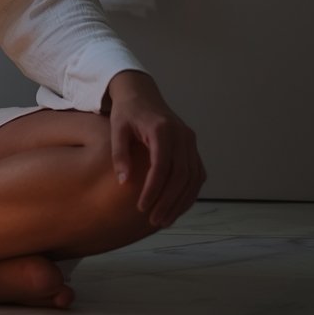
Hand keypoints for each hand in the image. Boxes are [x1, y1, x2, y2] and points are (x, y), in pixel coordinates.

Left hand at [105, 70, 205, 227]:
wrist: (140, 93)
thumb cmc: (126, 112)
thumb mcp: (116, 129)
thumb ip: (120, 154)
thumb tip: (124, 182)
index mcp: (162, 129)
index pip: (162, 166)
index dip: (154, 189)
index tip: (142, 207)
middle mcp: (182, 135)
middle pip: (181, 176)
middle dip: (168, 201)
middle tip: (154, 221)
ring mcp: (190, 141)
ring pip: (193, 178)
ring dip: (181, 202)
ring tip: (165, 220)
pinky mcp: (192, 147)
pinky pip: (197, 174)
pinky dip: (189, 193)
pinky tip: (177, 207)